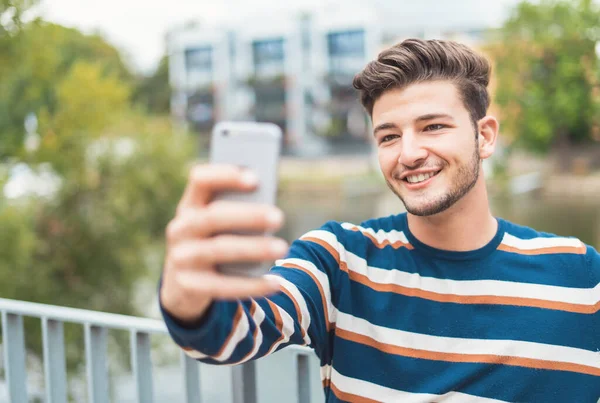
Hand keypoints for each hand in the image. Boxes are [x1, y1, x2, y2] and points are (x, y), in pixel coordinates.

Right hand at [160, 164, 286, 323]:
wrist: (182, 283)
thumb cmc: (214, 241)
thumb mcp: (219, 224)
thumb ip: (239, 211)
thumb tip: (270, 211)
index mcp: (190, 204)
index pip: (200, 180)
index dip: (225, 176)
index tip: (255, 179)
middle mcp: (181, 228)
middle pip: (213, 216)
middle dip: (248, 216)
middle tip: (279, 217)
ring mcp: (181, 257)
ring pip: (218, 249)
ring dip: (253, 249)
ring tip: (282, 248)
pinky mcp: (188, 285)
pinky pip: (222, 286)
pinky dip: (251, 285)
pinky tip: (274, 282)